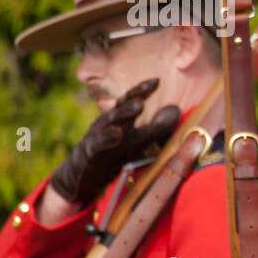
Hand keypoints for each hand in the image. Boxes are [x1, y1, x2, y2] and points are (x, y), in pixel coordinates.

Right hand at [49, 78, 179, 206]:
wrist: (81, 177)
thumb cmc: (111, 155)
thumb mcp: (135, 141)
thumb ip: (156, 127)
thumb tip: (176, 110)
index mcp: (118, 120)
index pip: (130, 102)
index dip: (142, 91)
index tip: (156, 80)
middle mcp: (108, 125)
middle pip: (122, 107)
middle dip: (135, 95)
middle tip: (150, 86)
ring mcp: (97, 137)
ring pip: (110, 122)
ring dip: (125, 112)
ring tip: (139, 105)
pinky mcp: (89, 153)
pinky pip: (98, 144)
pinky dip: (107, 138)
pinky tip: (117, 133)